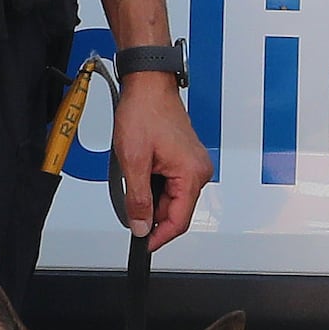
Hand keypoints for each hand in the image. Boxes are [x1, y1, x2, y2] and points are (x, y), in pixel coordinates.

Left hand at [113, 71, 211, 250]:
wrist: (147, 85)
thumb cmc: (144, 113)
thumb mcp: (134, 162)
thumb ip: (138, 200)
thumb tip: (140, 226)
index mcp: (192, 174)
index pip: (180, 220)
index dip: (160, 236)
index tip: (144, 244)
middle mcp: (199, 170)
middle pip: (177, 210)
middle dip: (153, 213)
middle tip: (130, 206)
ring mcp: (194, 163)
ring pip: (173, 197)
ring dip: (152, 196)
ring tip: (134, 177)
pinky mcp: (185, 158)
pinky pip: (172, 183)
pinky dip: (155, 185)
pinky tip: (142, 171)